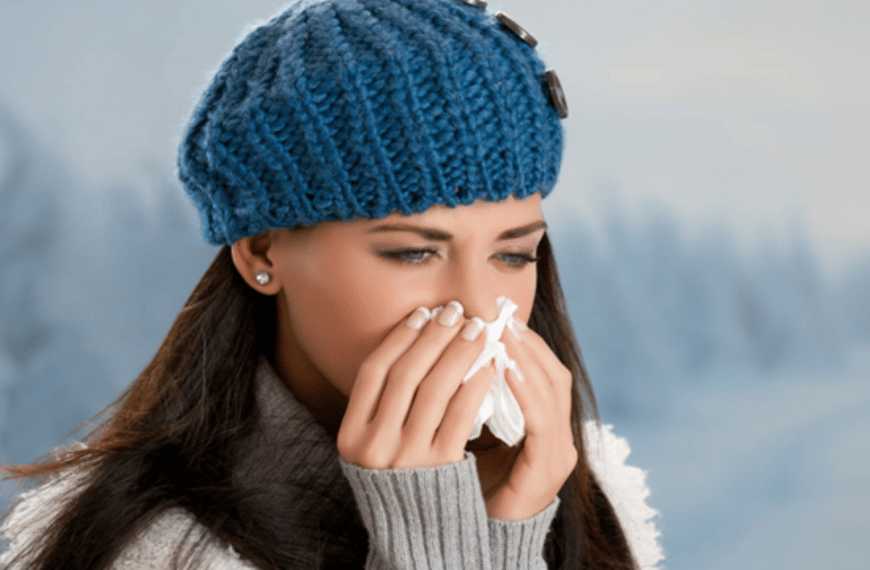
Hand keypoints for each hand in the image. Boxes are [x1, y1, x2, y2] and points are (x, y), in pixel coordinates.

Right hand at [337, 302, 493, 469]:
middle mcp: (374, 445)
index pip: (375, 371)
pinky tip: (488, 364)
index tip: (423, 314)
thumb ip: (382, 405)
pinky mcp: (441, 465)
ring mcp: (407, 456)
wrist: (416, 533)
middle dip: (434, 335)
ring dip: (459, 351)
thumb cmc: (399, 478)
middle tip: (455, 312)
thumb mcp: (372, 446)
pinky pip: (461, 413)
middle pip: (406, 373)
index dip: (400, 337)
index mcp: (350, 435)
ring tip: (476, 330)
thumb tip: (418, 339)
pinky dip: (476, 382)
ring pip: (435, 387)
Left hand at [482, 324, 577, 520]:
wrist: (468, 536)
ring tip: (503, 334)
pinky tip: (506, 369)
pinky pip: (541, 421)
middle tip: (502, 316)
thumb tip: (458, 354)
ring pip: (551, 393)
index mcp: (544, 429)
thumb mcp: (472, 433)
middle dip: (528, 344)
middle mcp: (559, 439)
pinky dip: (525, 391)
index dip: (526, 344)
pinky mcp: (547, 469)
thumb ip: (476, 400)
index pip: (544, 374)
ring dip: (526, 359)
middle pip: (554, 376)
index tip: (499, 316)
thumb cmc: (467, 483)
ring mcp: (557, 454)